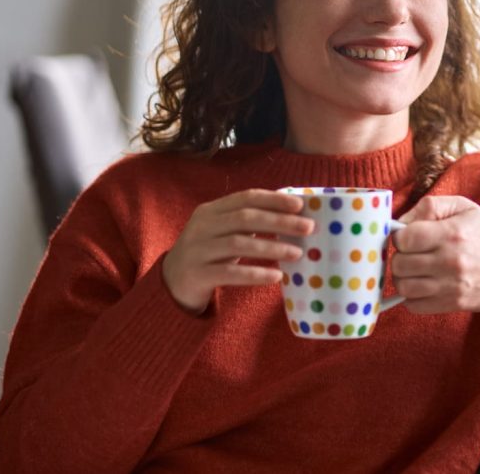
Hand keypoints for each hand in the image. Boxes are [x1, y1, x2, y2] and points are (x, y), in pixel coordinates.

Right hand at [163, 189, 312, 314]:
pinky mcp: (197, 274)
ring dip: (272, 247)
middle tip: (308, 228)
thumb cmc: (208, 253)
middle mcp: (202, 226)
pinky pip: (230, 273)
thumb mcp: (222, 232)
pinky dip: (255, 274)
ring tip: (297, 253)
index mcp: (210, 210)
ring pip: (239, 244)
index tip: (300, 205)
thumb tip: (293, 216)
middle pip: (245, 218)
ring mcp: (197, 250)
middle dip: (279, 221)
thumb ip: (248, 222)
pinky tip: (276, 276)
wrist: (171, 282)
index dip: (273, 199)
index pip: (245, 198)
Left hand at [390, 195, 479, 313]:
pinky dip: (412, 296)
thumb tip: (399, 222)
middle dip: (400, 257)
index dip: (400, 237)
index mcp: (451, 234)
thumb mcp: (462, 207)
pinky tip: (422, 285)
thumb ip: (430, 206)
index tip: (408, 237)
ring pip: (403, 286)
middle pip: (400, 264)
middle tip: (411, 254)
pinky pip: (414, 305)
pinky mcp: (452, 304)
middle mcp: (450, 261)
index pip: (404, 238)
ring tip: (414, 270)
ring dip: (403, 278)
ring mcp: (451, 286)